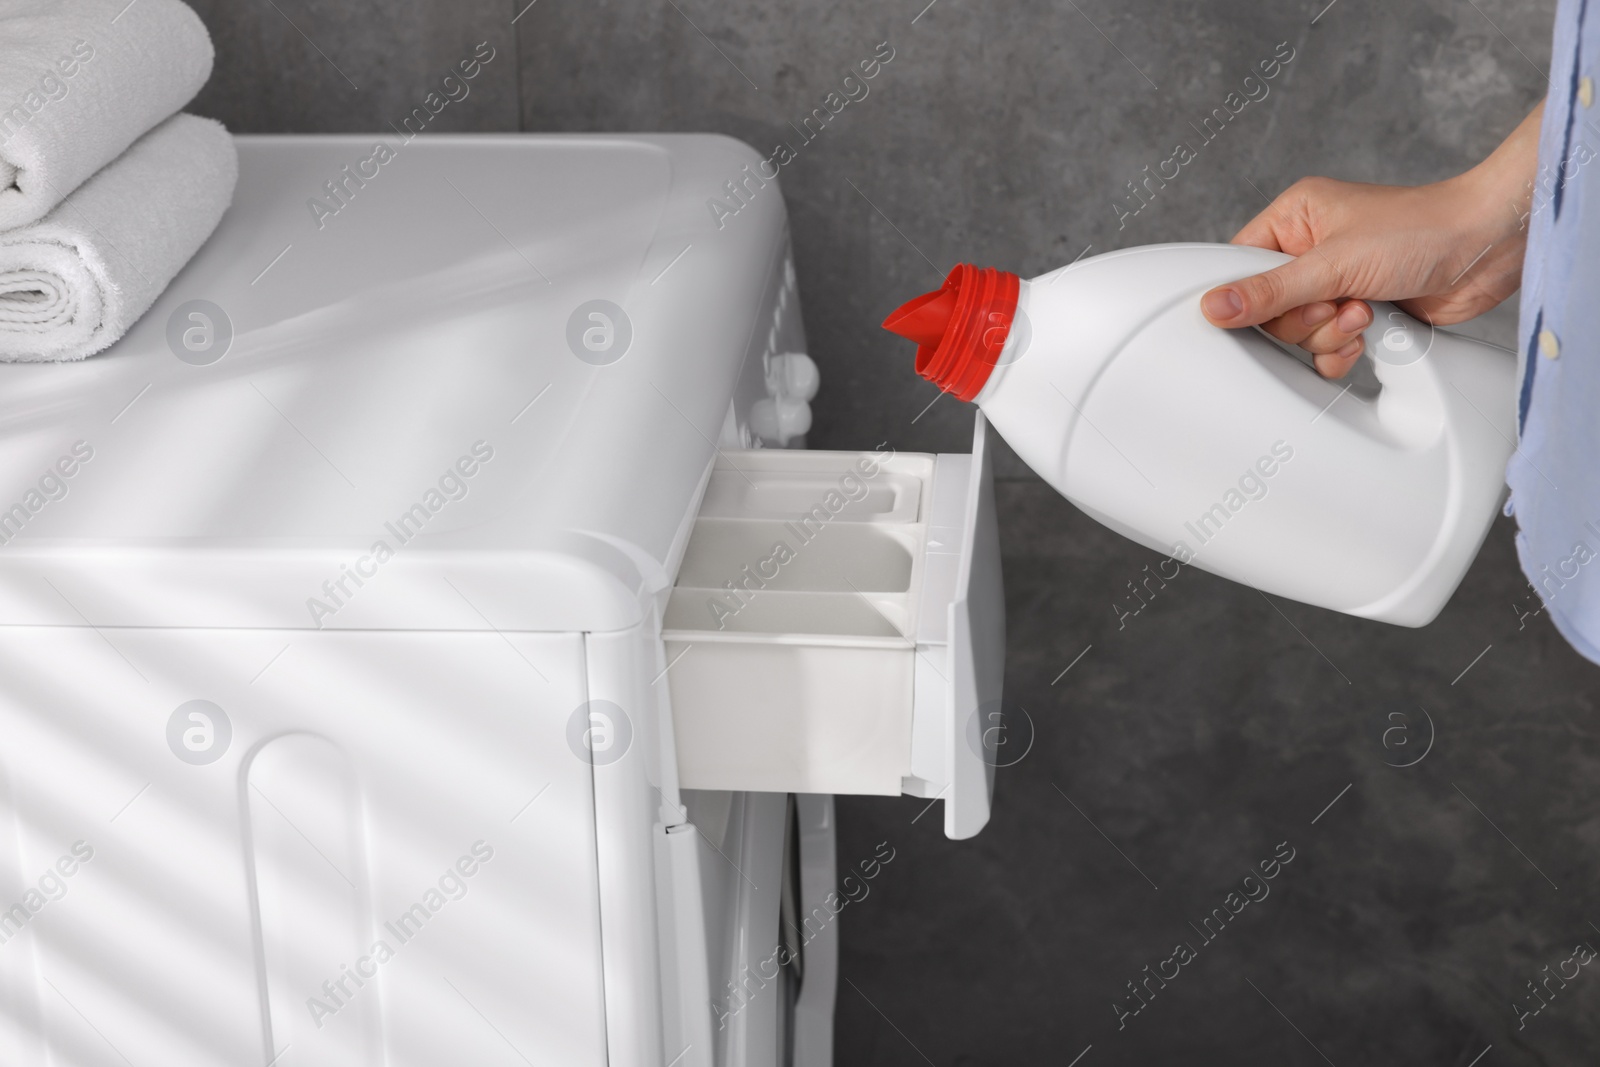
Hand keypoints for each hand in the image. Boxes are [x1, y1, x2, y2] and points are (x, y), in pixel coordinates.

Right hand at [1199, 103, 1541, 378]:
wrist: (1488, 247)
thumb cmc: (1421, 229)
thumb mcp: (1333, 263)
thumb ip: (1270, 292)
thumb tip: (1214, 307)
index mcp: (1294, 218)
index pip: (1239, 265)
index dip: (1246, 296)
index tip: (1261, 312)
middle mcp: (1311, 249)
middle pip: (1270, 310)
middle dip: (1305, 319)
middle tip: (1336, 303)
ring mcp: (1335, 283)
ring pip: (1299, 333)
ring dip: (1330, 334)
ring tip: (1364, 311)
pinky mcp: (1359, 311)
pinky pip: (1326, 348)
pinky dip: (1342, 351)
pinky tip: (1367, 336)